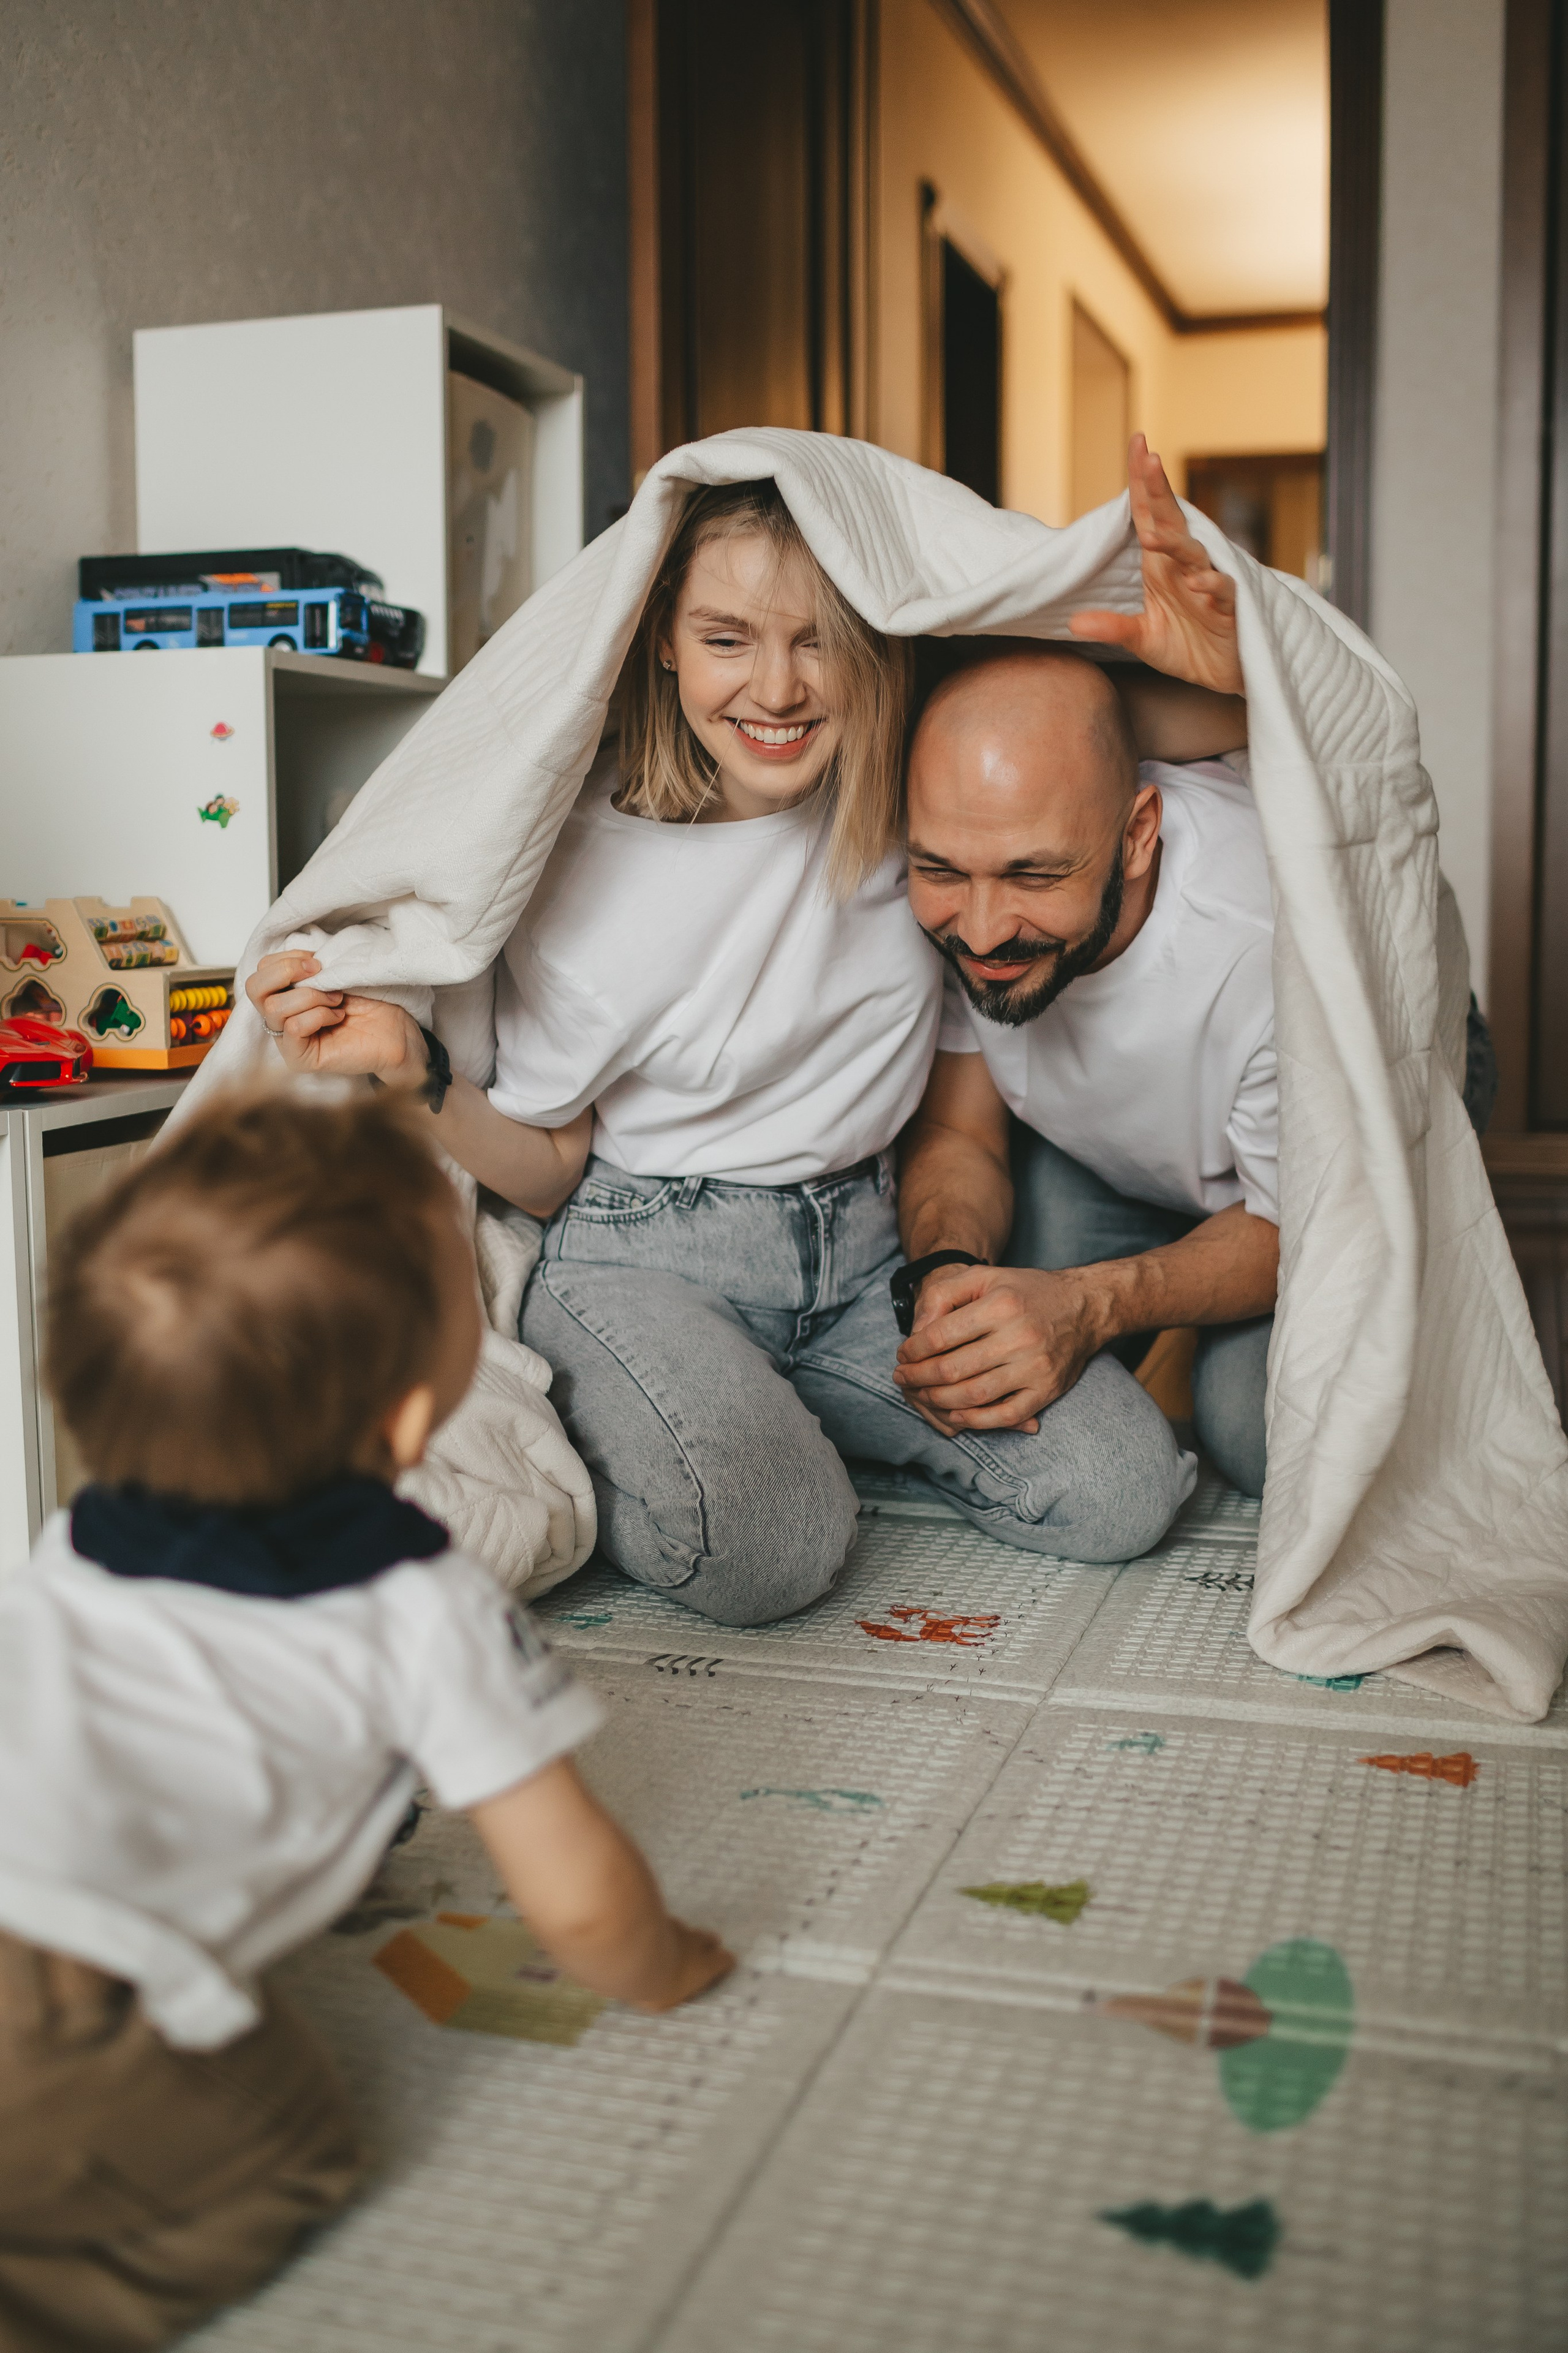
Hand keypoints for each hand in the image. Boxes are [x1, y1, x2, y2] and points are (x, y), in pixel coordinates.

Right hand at [247, 951, 425, 1087]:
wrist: (397, 1029)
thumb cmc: (370, 1001)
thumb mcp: (334, 972)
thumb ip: (308, 965)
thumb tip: (296, 960)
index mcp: (284, 995)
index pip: (260, 971)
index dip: (286, 958)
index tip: (317, 959)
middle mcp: (280, 1018)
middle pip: (254, 988)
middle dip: (288, 972)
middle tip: (319, 973)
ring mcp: (287, 1040)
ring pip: (275, 1008)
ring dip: (311, 996)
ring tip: (337, 1000)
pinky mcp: (300, 1058)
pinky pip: (293, 1027)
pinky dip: (318, 1015)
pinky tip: (338, 1017)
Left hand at [633, 1920, 735, 2013]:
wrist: (634, 1953)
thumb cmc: (655, 1985)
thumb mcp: (666, 2000)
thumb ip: (674, 1991)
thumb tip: (670, 1991)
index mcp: (704, 1966)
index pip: (724, 1960)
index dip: (724, 1963)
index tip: (723, 1966)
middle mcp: (696, 1944)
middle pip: (710, 1939)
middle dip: (707, 1945)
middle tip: (698, 1954)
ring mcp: (679, 1929)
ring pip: (689, 1930)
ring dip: (685, 1938)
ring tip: (673, 1947)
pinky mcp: (660, 1918)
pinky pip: (669, 1924)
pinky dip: (665, 1930)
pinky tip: (653, 1937)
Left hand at [893, 1261, 1105, 1434]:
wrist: (1085, 1307)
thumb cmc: (1026, 1292)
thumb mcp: (984, 1277)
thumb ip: (944, 1294)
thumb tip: (917, 1332)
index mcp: (1001, 1305)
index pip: (941, 1336)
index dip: (913, 1350)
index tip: (903, 1355)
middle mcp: (1020, 1336)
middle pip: (952, 1369)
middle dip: (918, 1378)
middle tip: (902, 1378)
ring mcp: (1035, 1367)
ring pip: (974, 1395)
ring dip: (938, 1400)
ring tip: (921, 1394)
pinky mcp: (1046, 1390)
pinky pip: (1005, 1415)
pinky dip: (975, 1420)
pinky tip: (955, 1413)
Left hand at [1070, 434, 1241, 695]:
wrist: (1224, 674)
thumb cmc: (1187, 647)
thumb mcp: (1141, 639)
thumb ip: (1112, 627)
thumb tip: (1075, 624)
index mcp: (1161, 565)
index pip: (1149, 514)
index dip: (1142, 482)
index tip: (1137, 443)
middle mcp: (1184, 566)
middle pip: (1171, 520)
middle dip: (1159, 489)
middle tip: (1148, 457)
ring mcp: (1207, 583)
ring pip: (1193, 553)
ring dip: (1175, 542)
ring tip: (1154, 535)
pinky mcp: (1228, 606)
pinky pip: (1221, 589)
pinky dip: (1211, 584)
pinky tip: (1198, 581)